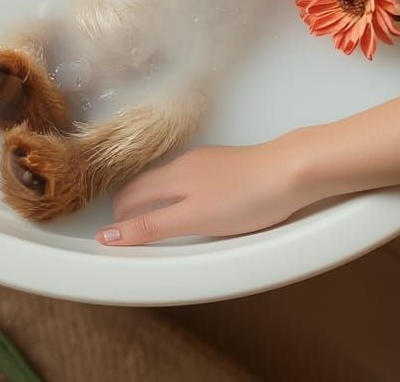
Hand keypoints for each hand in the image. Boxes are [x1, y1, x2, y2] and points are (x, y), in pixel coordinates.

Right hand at [95, 138, 316, 245]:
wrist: (290, 172)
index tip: (109, 238)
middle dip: (128, 205)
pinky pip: (186, 176)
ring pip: (165, 178)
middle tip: (122, 228)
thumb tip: (110, 234)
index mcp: (173, 176)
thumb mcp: (193, 219)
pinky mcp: (224, 164)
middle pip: (144, 183)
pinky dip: (172, 190)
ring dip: (150, 196)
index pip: (131, 195)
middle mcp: (185, 164)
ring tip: (147, 217)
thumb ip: (151, 227)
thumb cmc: (247, 198)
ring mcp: (205, 161)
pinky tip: (185, 200)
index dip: (118, 217)